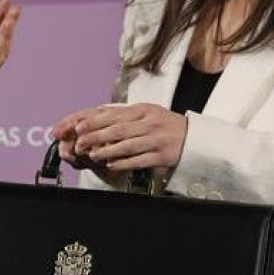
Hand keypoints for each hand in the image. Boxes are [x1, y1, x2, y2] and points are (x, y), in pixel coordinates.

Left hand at [52, 103, 187, 172]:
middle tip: (80, 142)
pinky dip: (123, 163)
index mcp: (144, 110)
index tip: (79, 126)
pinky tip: (111, 165)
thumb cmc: (166, 124)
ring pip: (127, 145)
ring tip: (93, 154)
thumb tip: (98, 112)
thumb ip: (124, 113)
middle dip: (96, 136)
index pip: (114, 114)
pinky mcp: (162, 155)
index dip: (94, 121)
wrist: (194, 137)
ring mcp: (157, 139)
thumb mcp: (148, 112)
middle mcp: (150, 123)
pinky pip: (139, 160)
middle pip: (118, 129)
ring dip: (107, 151)